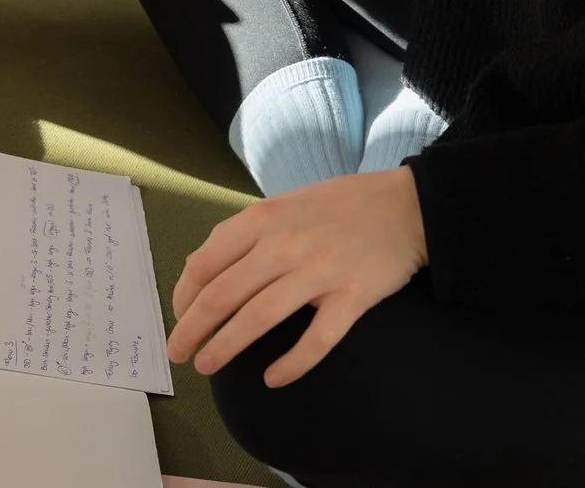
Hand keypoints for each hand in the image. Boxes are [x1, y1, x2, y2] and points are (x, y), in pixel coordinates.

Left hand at [168, 167, 425, 386]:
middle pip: (223, 295)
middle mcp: (284, 243)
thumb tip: (197, 267)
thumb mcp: (281, 205)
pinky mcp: (354, 295)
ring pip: (259, 317)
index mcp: (261, 219)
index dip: (184, 297)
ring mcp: (320, 270)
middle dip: (192, 330)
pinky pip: (317, 339)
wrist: (405, 205)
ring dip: (226, 347)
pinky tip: (273, 379)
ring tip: (207, 366)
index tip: (179, 317)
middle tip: (178, 354)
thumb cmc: (338, 206)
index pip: (205, 263)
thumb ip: (242, 234)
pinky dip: (293, 363)